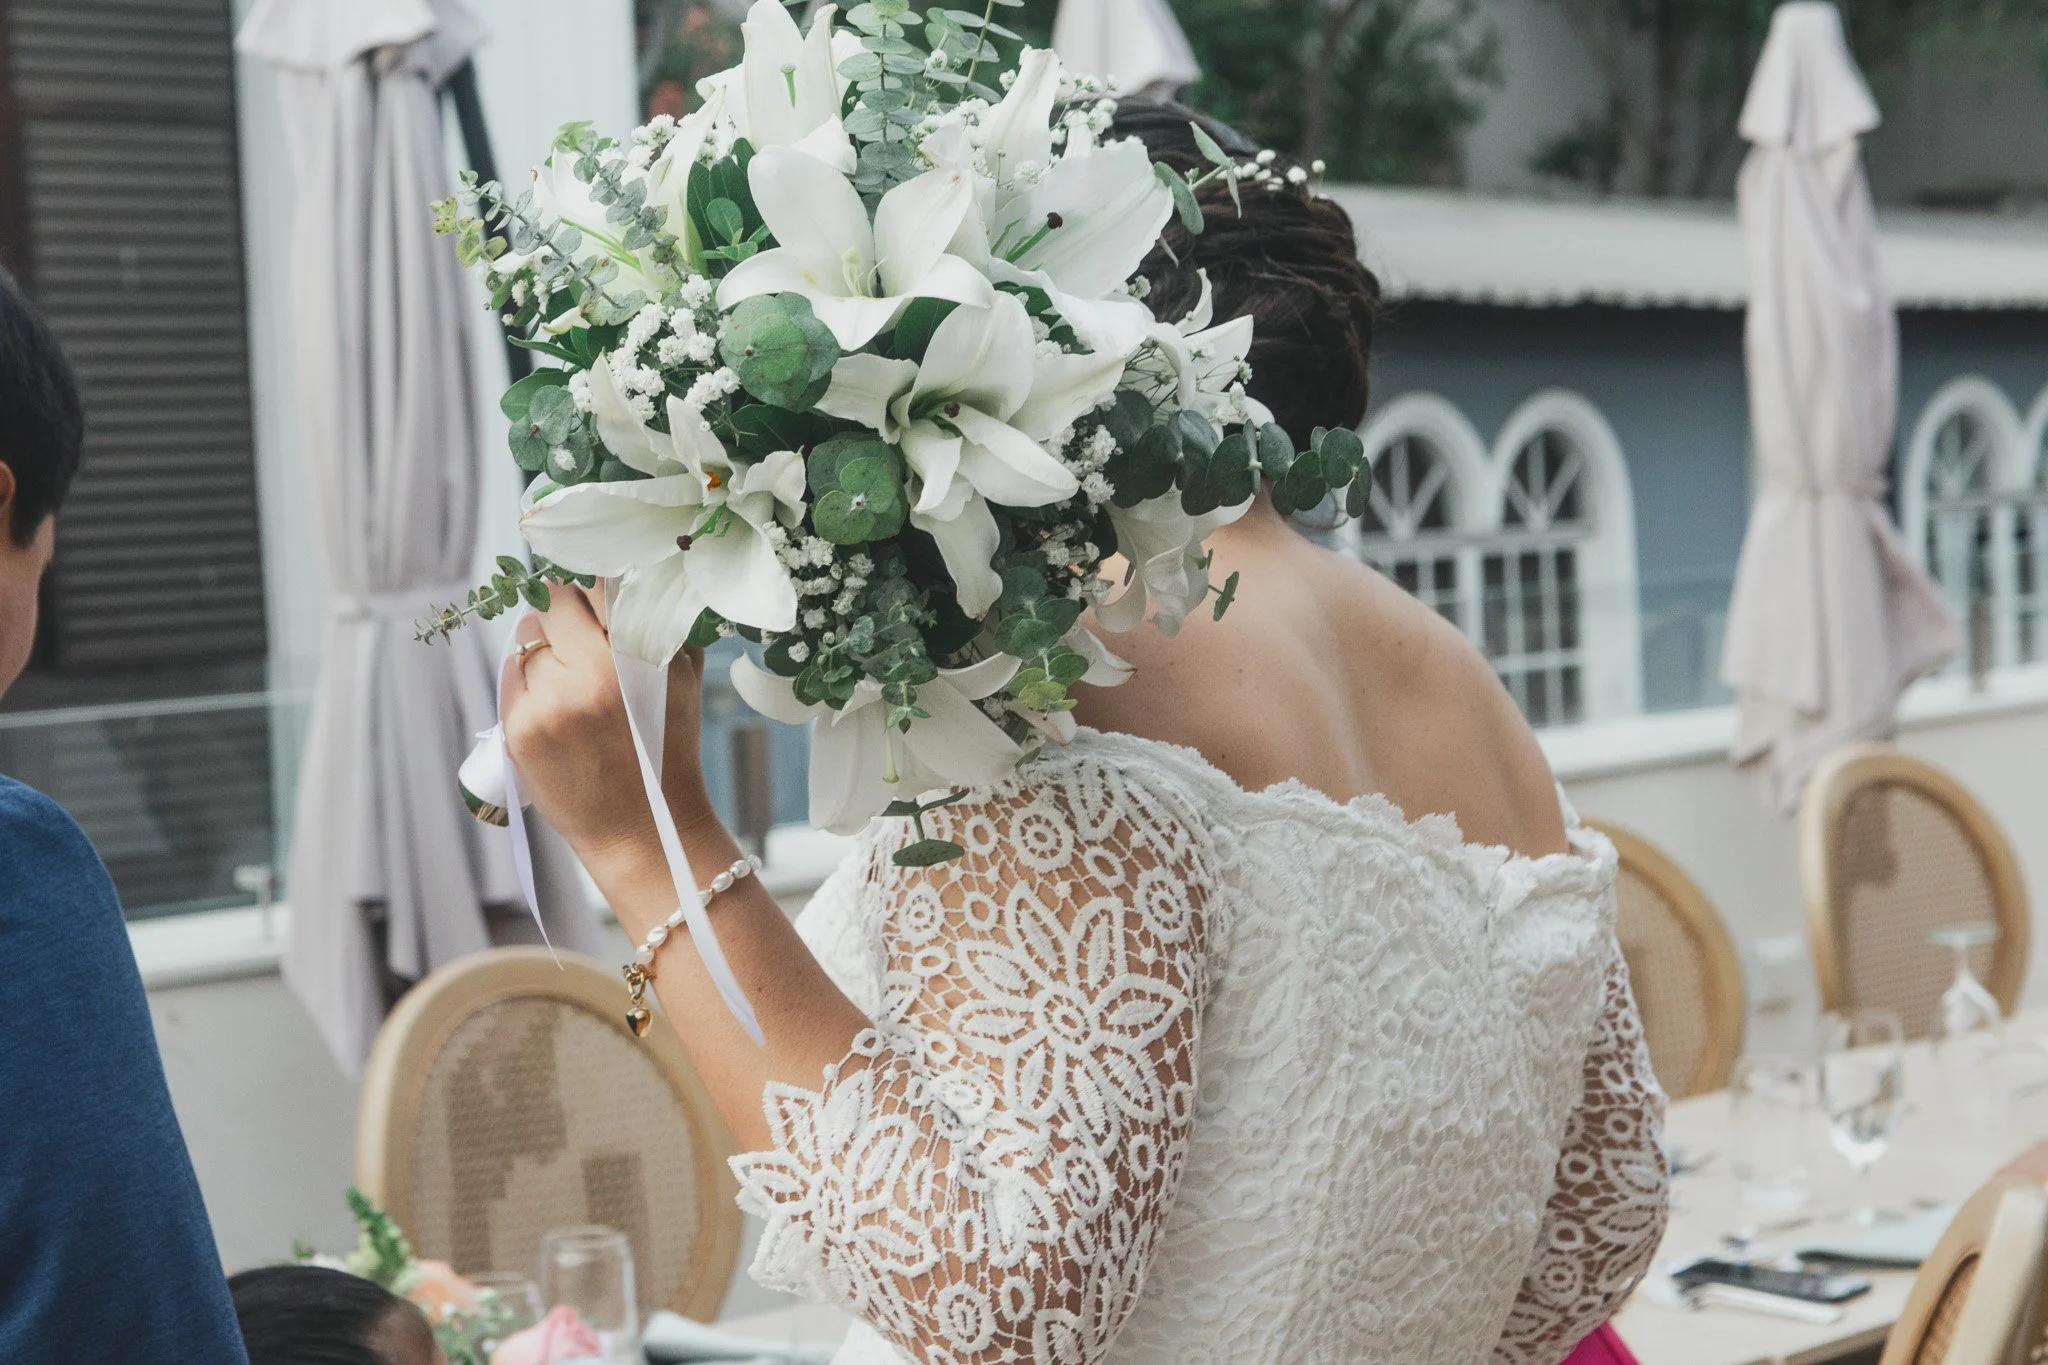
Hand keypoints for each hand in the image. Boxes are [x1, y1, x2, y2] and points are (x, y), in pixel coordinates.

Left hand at [499, 586, 725, 891]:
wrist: (643, 828)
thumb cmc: (667, 750)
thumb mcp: (681, 679)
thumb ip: (659, 624)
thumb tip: (633, 578)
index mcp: (633, 657)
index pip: (591, 584)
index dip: (588, 586)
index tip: (589, 596)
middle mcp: (588, 675)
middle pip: (551, 607)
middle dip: (561, 616)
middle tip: (577, 639)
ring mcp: (548, 703)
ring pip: (526, 644)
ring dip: (542, 652)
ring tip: (571, 686)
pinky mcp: (519, 730)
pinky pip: (511, 681)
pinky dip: (527, 686)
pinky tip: (554, 709)